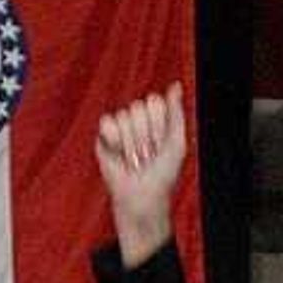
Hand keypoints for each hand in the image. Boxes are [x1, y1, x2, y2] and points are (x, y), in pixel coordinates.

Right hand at [92, 86, 186, 266]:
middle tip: (148, 153)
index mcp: (158, 117)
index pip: (154, 101)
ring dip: (131, 142)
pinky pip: (107, 122)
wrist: (142, 197)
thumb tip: (176, 85)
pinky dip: (115, 140)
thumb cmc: (163, 174)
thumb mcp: (178, 143)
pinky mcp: (104, 138)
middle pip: (138, 106)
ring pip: (123, 116)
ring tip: (135, 158)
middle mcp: (138, 120)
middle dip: (145, 134)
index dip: (158, 124)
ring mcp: (121, 128)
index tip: (162, 143)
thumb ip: (176, 113)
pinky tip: (120, 154)